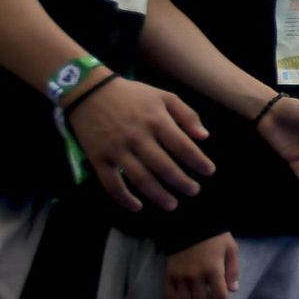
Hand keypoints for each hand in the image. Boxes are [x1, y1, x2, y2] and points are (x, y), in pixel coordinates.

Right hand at [67, 74, 212, 210]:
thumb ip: (186, 115)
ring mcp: (117, 149)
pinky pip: (111, 184)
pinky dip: (124, 199)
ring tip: (172, 204)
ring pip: (140, 179)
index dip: (198, 161)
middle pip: (164, 166)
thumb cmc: (133, 95)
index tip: (208, 172)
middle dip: (181, 182)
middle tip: (194, 191)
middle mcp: (138, 136)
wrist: (90, 92)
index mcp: (156, 120)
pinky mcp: (98, 158)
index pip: (182, 146)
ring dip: (158, 195)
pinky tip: (137, 207)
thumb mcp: (163, 96)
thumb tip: (204, 137)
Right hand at [163, 232, 240, 298]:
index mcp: (213, 269)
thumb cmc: (214, 236)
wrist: (190, 223)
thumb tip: (233, 290)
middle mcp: (195, 276)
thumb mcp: (231, 249)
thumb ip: (232, 270)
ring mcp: (180, 277)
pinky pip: (170, 297)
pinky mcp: (168, 275)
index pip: (219, 297)